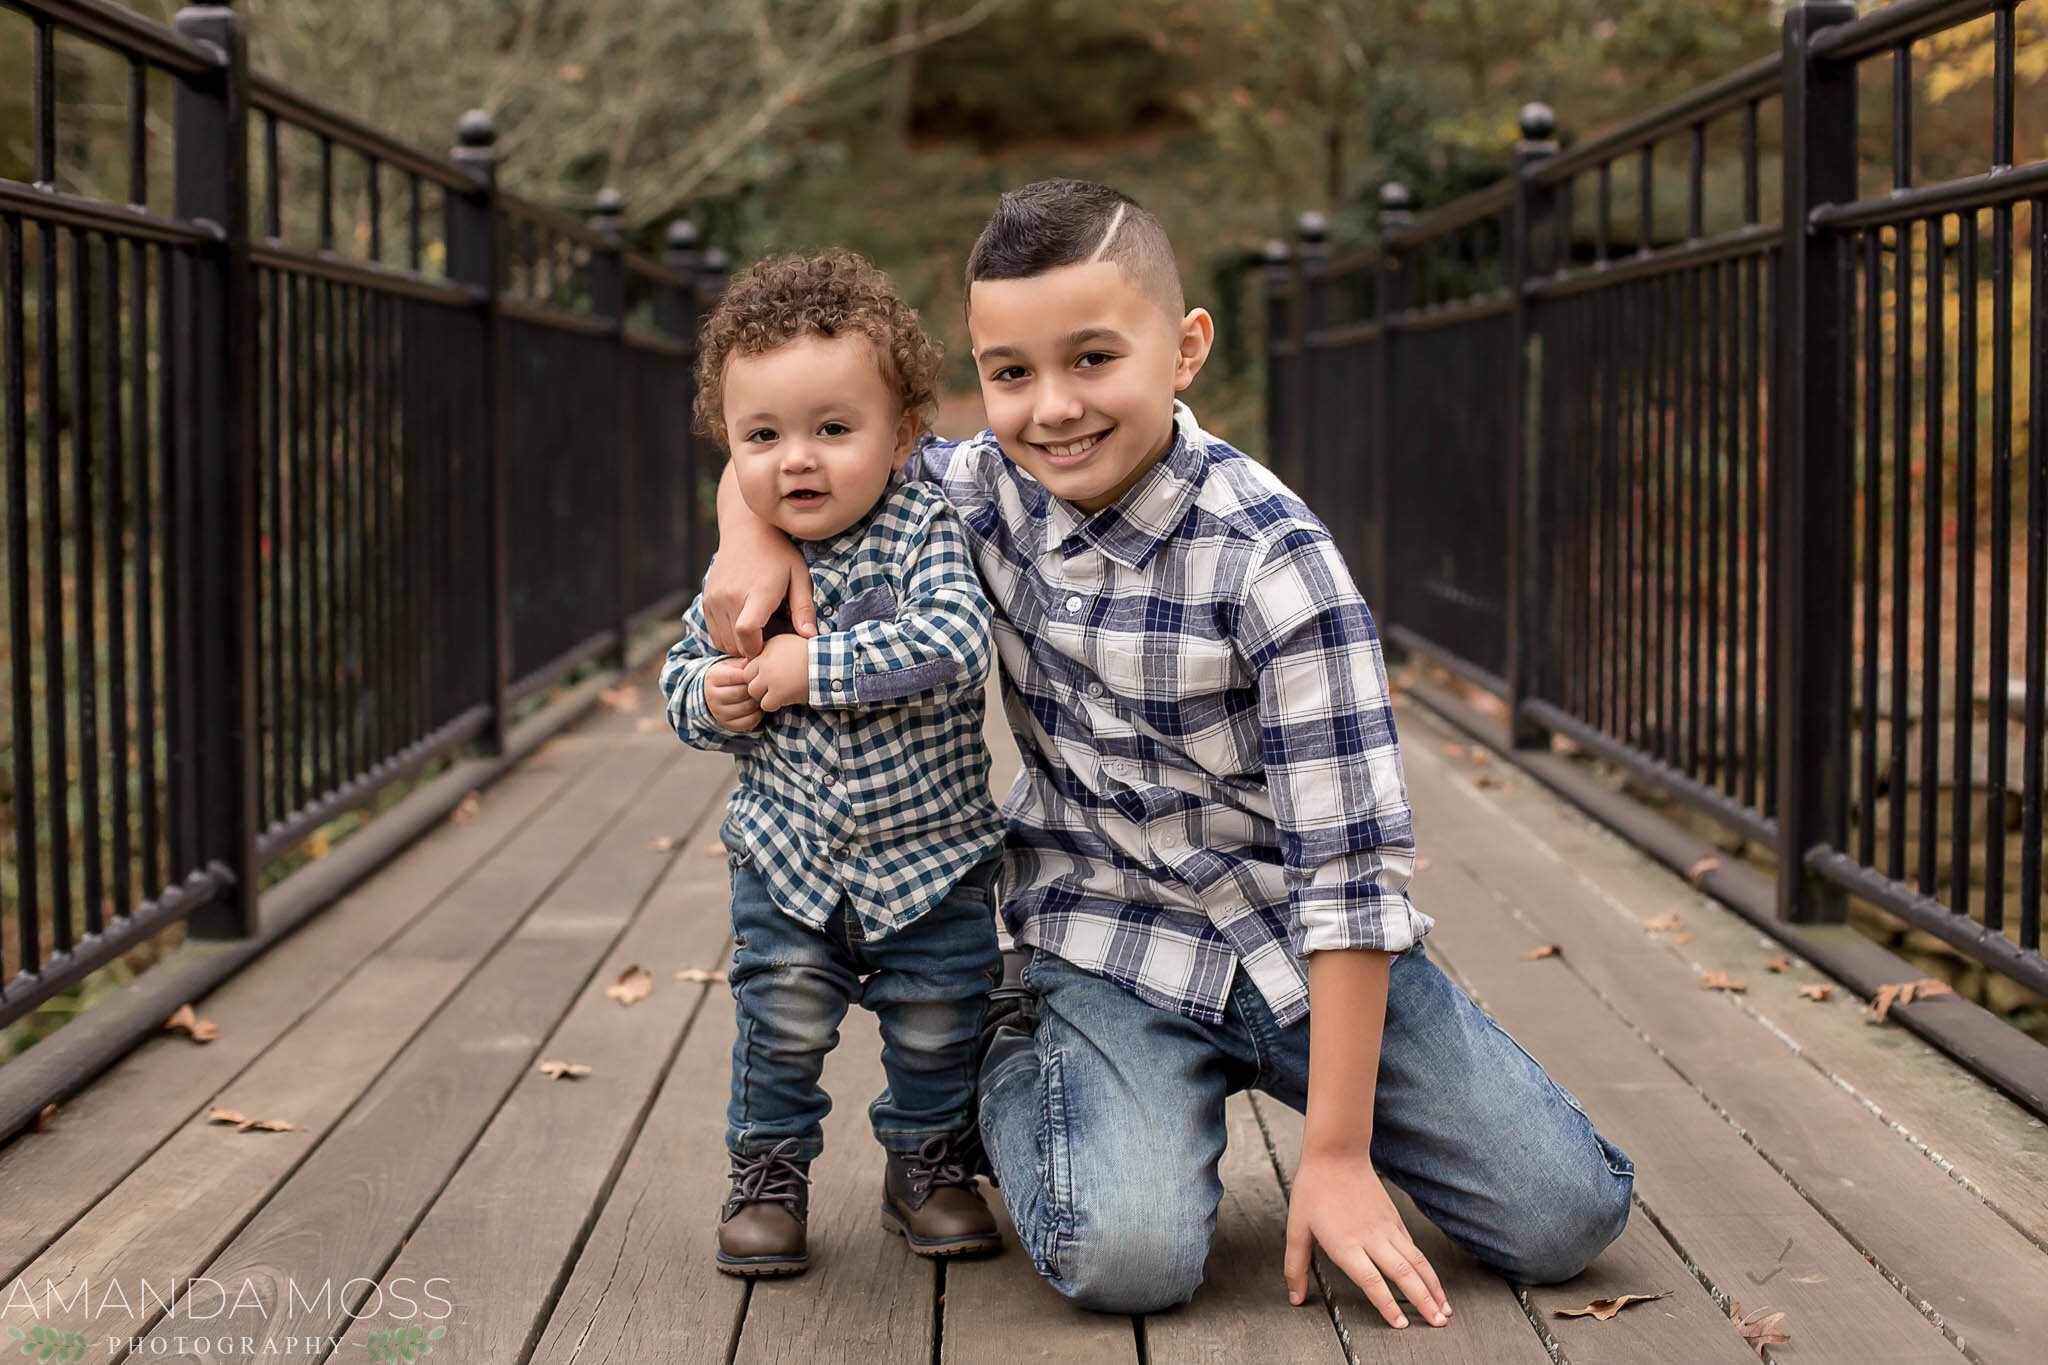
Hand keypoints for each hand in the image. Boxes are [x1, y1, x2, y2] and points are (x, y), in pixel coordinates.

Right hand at [704, 658, 762, 731]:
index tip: (758, 673)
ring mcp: (719, 712)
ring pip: (747, 708)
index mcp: (713, 677)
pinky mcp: (727, 724)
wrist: (714, 694)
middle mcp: (712, 696)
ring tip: (761, 695)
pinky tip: (758, 707)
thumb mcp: (731, 665)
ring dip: (758, 702)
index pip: (737, 676)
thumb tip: (752, 660)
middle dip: (755, 689)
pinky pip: (748, 722)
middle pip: (742, 693)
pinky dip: (758, 715)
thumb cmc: (729, 676)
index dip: (751, 675)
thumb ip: (741, 663)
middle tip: (763, 686)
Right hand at [706, 466, 817, 655]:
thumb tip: (809, 637)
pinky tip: (744, 627)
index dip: (757, 649)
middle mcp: (730, 596)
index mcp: (757, 592)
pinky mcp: (707, 599)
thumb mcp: (799, 576)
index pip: (746, 632)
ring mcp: (715, 598)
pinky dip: (727, 637)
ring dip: (738, 646)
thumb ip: (804, 608)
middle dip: (751, 651)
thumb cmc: (779, 554)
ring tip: (757, 635)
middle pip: (735, 644)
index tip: (770, 646)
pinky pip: (714, 632)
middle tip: (768, 642)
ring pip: (722, 642)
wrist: (748, 531)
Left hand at [742, 633, 810, 711]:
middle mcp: (765, 661)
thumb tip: (757, 661)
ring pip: (753, 692)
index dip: (756, 673)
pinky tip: (782, 700)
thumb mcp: (788, 643)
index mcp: (767, 648)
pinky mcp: (778, 693)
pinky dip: (773, 705)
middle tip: (770, 687)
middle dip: (757, 684)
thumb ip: (771, 650)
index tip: (767, 677)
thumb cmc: (812, 654)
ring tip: (777, 693)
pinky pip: (765, 704)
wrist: (828, 664)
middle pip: (747, 678)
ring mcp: (770, 678)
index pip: (748, 664)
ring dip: (763, 695)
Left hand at [1285, 1147, 1448, 1329]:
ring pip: (1416, 1261)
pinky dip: (1425, 1267)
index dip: (1388, 1305)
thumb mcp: (1296, 1229)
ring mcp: (1387, 1227)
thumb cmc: (1314, 1190)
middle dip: (1424, 1301)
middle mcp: (1372, 1238)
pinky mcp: (1394, 1218)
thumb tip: (1295, 1298)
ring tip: (1445, 1309)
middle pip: (1404, 1274)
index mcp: (1346, 1244)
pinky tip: (1431, 1280)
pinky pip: (1413, 1247)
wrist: (1337, 1153)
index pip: (1372, 1281)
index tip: (1402, 1324)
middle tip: (1439, 1323)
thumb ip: (1296, 1267)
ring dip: (1433, 1286)